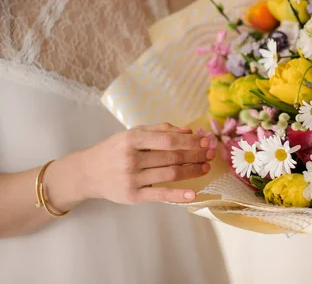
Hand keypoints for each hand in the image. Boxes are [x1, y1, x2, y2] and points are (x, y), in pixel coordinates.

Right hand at [77, 123, 214, 203]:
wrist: (87, 173)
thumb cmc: (114, 150)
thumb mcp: (132, 133)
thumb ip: (159, 129)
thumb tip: (188, 131)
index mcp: (132, 138)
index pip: (169, 140)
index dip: (190, 142)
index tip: (205, 141)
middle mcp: (132, 158)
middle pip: (172, 157)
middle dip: (196, 155)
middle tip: (211, 154)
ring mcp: (132, 178)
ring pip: (170, 174)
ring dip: (192, 171)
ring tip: (205, 167)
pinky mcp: (133, 196)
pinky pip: (160, 195)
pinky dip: (178, 195)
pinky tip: (193, 194)